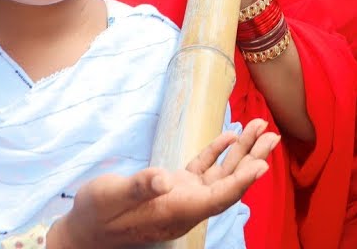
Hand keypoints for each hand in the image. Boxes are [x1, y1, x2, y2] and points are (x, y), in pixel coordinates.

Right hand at [49, 119, 279, 248]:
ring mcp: (181, 197)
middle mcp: (186, 206)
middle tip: (273, 134)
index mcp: (176, 212)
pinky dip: (217, 153)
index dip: (241, 182)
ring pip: (220, 175)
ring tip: (261, 127)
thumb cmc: (95, 215)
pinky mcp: (173, 189)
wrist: (83, 230)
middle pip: (228, 184)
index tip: (262, 165)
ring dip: (241, 152)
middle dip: (252, 160)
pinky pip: (203, 171)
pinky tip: (230, 136)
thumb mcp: (110, 197)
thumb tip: (162, 178)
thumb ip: (138, 187)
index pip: (217, 198)